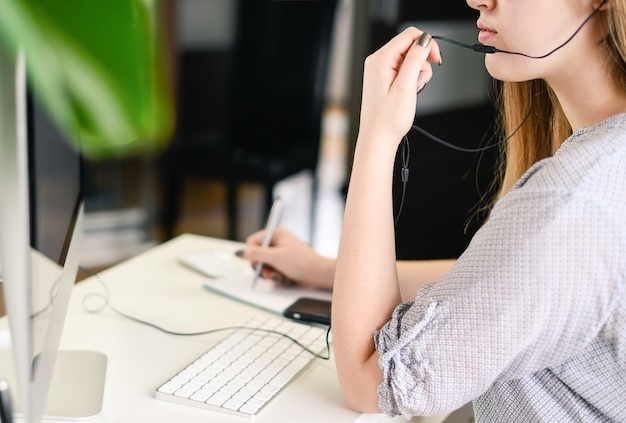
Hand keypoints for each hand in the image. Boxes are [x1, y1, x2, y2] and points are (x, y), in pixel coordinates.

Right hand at [239, 227, 333, 289]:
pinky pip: (272, 269)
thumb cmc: (301, 262)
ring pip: (264, 264)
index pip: (253, 241)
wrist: (319, 274)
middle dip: (261, 266)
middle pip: (257, 254)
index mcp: (276, 234)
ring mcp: (281, 253)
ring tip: (277, 277)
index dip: (252, 253)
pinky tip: (283, 278)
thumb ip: (255, 254)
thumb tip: (239, 252)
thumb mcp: (275, 257)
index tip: (257, 263)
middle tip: (268, 273)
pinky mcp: (285, 263)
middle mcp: (278, 241)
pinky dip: (275, 275)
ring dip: (268, 273)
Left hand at [358, 27, 441, 148]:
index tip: (436, 60)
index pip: (409, 35)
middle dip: (422, 62)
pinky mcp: (383, 78)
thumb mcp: (406, 86)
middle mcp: (377, 61)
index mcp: (380, 59)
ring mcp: (379, 69)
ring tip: (412, 91)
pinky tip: (408, 92)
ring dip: (417, 72)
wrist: (378, 138)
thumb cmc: (388, 119)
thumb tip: (425, 40)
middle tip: (420, 82)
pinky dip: (411, 78)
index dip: (427, 45)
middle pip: (410, 46)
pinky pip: (403, 69)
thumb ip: (415, 59)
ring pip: (409, 58)